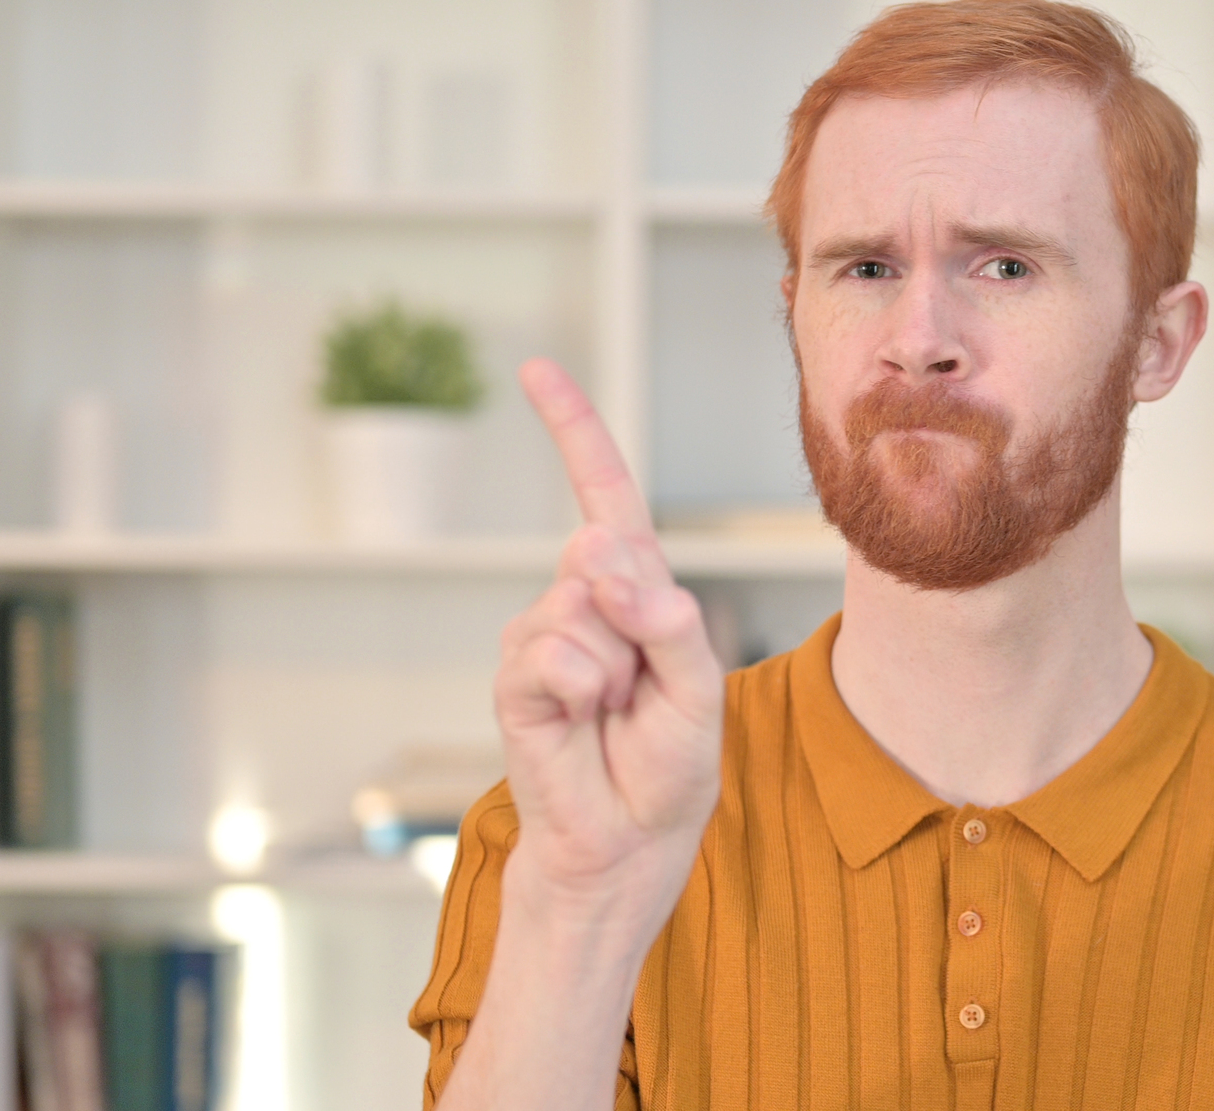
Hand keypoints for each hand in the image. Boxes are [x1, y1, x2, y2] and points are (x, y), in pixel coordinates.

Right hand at [493, 358, 723, 920]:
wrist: (624, 841)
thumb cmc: (666, 769)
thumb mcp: (698, 691)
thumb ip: (669, 623)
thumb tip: (606, 563)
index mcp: (634, 590)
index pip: (604, 497)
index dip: (573, 433)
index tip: (537, 371)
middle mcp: (582, 599)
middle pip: (609, 555)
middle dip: (642, 620)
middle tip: (643, 689)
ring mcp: (542, 634)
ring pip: (582, 607)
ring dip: (616, 668)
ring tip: (614, 713)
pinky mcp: (516, 676)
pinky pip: (555, 654)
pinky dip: (583, 690)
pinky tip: (584, 722)